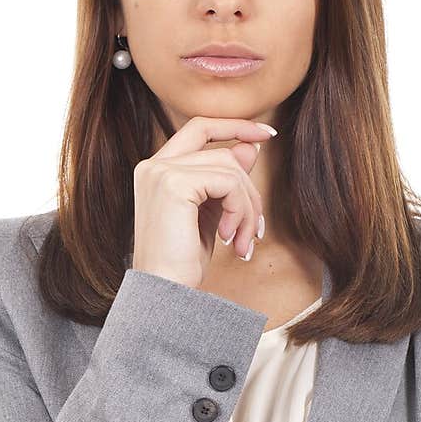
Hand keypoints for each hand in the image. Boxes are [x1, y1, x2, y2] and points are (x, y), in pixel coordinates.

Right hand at [132, 115, 273, 289]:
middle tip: (256, 228)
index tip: (267, 135)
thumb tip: (249, 148)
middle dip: (249, 189)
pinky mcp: (174, 184)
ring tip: (243, 242)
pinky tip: (230, 239)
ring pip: (230, 169)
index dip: (234, 126)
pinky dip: (239, 211)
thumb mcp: (211, 215)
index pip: (199, 128)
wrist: (164, 295)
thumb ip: (225, 181)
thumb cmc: (182, 263)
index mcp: (157, 170)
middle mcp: (153, 165)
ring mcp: (161, 172)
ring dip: (247, 208)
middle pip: (222, 152)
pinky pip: (228, 183)